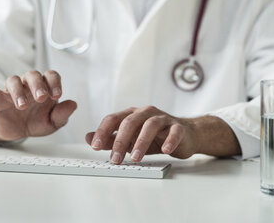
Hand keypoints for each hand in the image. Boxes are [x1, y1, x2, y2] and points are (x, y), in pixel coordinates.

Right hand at [0, 70, 76, 140]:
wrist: (18, 132)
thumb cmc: (37, 121)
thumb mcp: (52, 122)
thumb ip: (62, 114)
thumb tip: (73, 104)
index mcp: (45, 88)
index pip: (51, 76)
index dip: (55, 83)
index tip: (57, 95)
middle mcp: (29, 85)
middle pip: (33, 75)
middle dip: (38, 85)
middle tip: (41, 98)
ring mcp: (13, 91)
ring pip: (14, 81)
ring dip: (18, 91)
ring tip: (21, 105)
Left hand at [85, 106, 199, 163]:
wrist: (185, 135)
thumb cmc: (155, 137)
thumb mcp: (131, 139)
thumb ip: (110, 138)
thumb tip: (88, 137)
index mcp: (132, 114)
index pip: (113, 119)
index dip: (102, 131)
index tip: (94, 146)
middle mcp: (146, 113)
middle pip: (130, 122)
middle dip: (120, 141)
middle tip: (115, 159)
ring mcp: (163, 119)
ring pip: (150, 125)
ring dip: (141, 142)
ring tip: (135, 158)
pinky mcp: (178, 127)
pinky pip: (174, 131)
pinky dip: (169, 140)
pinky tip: (165, 150)